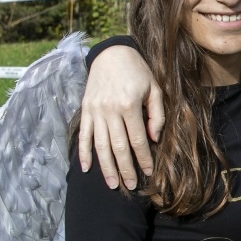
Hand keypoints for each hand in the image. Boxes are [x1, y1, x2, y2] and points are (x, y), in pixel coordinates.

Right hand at [77, 45, 163, 189]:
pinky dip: (84, 153)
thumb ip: (157, 114)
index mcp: (129, 105)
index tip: (148, 172)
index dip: (143, 158)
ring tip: (113, 184)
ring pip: (100, 145)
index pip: (137, 140)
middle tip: (131, 186)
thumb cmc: (138, 72)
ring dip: (106, 167)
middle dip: (126, 169)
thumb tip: (154, 139)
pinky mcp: (85, 110)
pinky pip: (84, 135)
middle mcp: (109, 110)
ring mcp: (95, 111)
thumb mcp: (155, 89)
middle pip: (118, 147)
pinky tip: (87, 168)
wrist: (112, 54)